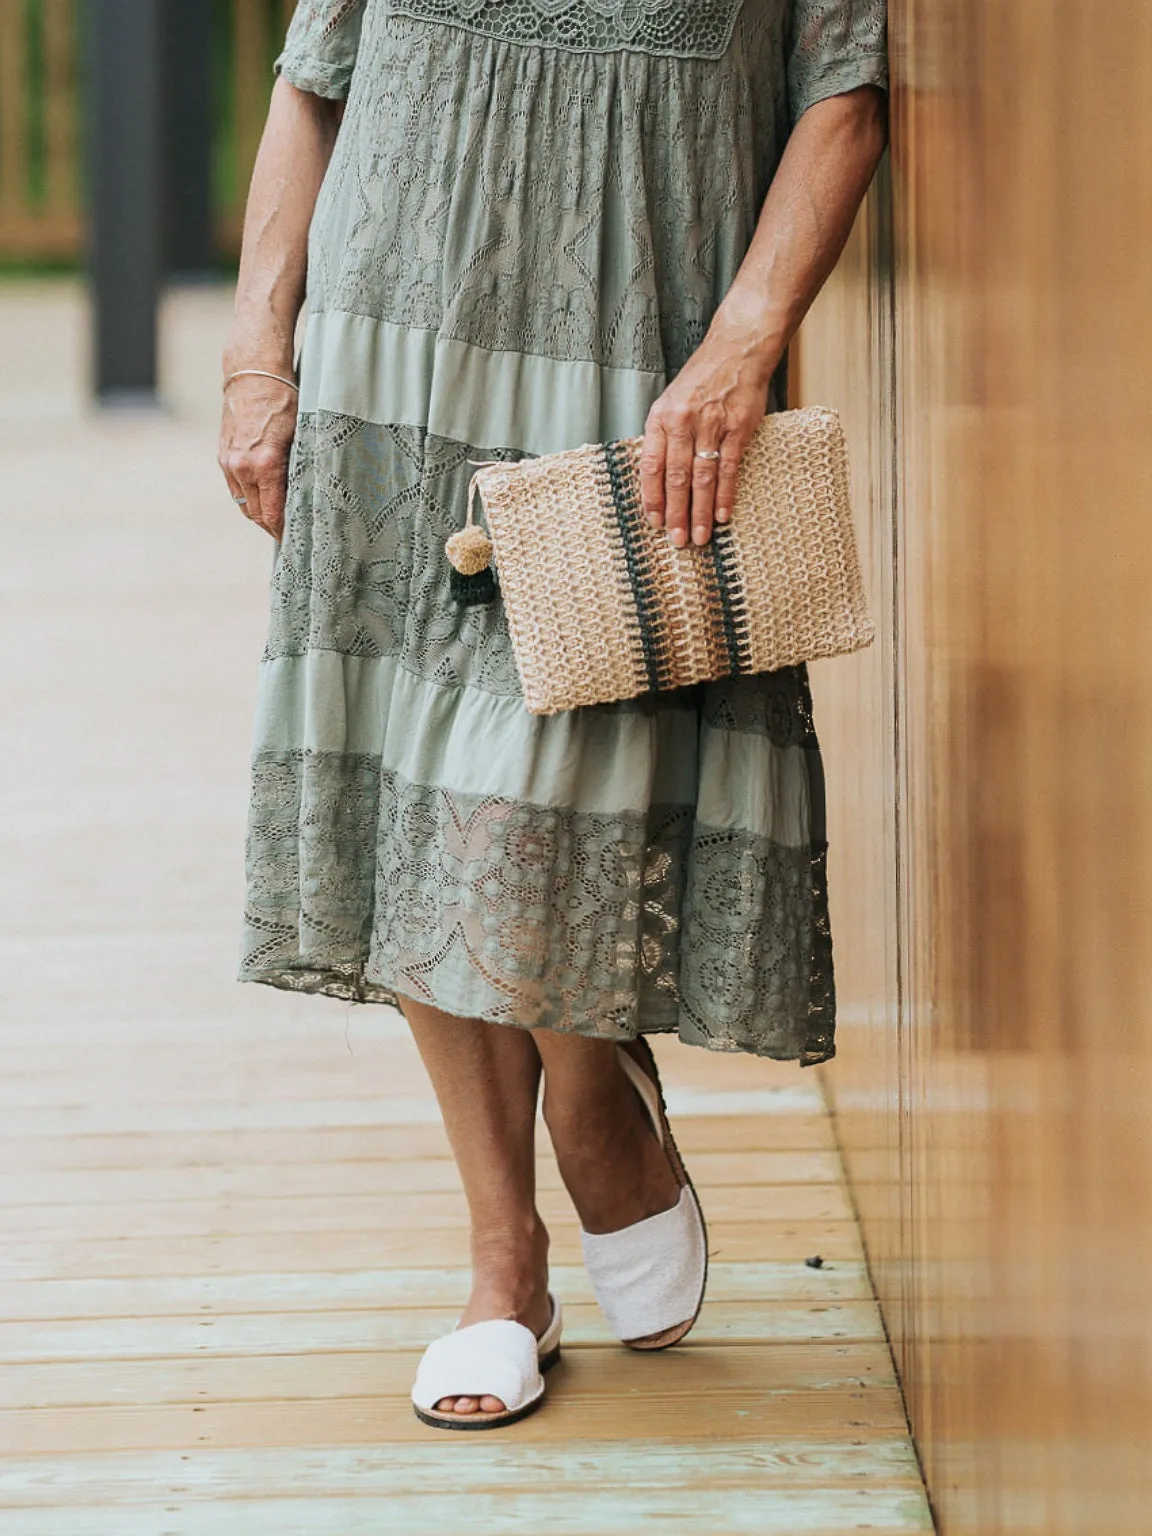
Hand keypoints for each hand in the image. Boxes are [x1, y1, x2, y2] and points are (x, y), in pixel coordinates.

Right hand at [218, 373, 298, 540]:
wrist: (253, 372)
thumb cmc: (284, 400)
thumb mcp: (302, 435)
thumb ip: (300, 469)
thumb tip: (308, 496)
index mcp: (263, 464)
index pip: (272, 513)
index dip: (283, 531)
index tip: (296, 542)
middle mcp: (241, 467)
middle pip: (256, 514)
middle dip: (272, 527)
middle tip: (290, 536)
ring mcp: (229, 462)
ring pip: (244, 503)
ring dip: (259, 514)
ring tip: (278, 522)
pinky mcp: (223, 455)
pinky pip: (236, 488)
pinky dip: (249, 498)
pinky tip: (264, 499)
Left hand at [641, 321, 777, 547]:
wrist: (736, 351)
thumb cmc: (701, 381)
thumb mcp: (671, 403)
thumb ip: (663, 437)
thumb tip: (656, 480)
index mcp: (660, 417)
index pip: (651, 465)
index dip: (651, 497)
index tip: (654, 523)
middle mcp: (682, 422)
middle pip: (676, 477)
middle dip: (676, 513)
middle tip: (677, 541)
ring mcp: (710, 425)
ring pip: (702, 477)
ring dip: (700, 511)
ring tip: (699, 537)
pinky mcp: (737, 428)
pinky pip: (729, 468)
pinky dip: (724, 495)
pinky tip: (722, 515)